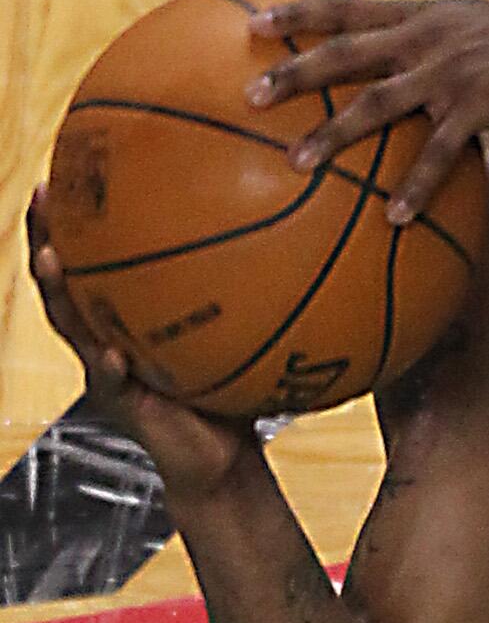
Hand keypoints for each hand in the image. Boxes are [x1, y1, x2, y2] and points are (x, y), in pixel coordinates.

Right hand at [25, 186, 258, 503]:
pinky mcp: (125, 407)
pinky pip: (111, 382)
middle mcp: (108, 335)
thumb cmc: (237, 386)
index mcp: (130, 314)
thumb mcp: (248, 327)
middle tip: (44, 194)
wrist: (224, 457)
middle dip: (48, 237)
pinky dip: (109, 366)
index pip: (97, 255)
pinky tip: (110, 352)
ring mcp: (107, 372)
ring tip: (52, 258)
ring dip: (59, 292)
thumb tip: (311, 221)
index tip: (76, 165)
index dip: (80, 216)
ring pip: (71, 325)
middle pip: (65, 279)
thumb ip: (262, 283)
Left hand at [247, 0, 488, 220]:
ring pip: (377, 102)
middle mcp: (429, 37)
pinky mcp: (482, 103)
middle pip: (346, 52)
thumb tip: (412, 72)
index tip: (252, 22)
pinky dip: (414, 185)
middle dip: (293, 72)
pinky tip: (395, 217)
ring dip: (333, 133)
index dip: (298, 13)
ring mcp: (453, 70)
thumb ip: (442, 44)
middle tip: (248, 94)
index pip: (348, 6)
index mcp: (425, 16)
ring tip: (296, 164)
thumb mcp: (482, 29)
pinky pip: (438, 151)